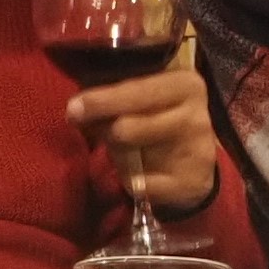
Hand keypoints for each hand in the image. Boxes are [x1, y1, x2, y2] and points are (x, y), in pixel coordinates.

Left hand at [71, 64, 218, 215]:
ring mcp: (196, 151)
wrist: (196, 162)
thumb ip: (118, 96)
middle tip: (83, 124)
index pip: (136, 92)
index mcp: (185, 85)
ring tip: (124, 149)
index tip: (73, 108)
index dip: (101, 101)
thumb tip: (77, 106)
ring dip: (116, 154)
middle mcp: (196, 116)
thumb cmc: (161, 119)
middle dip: (102, 129)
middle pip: (126, 128)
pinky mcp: (191, 183)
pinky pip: (138, 183)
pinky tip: (140, 172)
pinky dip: (130, 179)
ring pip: (128, 157)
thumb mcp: (147, 98)